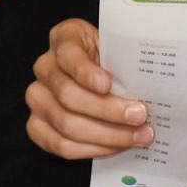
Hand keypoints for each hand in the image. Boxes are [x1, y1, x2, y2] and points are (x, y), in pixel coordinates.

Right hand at [23, 17, 153, 158]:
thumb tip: (149, 86)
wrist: (100, 75)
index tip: (107, 84)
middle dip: (108, 110)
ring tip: (138, 136)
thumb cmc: (113, 60)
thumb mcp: (119, 50)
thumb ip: (126, 63)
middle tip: (139, 116)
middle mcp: (45, 67)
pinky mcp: (37, 125)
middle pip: (68, 95)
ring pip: (67, 124)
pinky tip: (117, 146)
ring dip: (107, 135)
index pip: (68, 54)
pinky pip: (61, 145)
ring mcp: (37, 97)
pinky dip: (93, 149)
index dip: (85, 71)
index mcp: (65, 38)